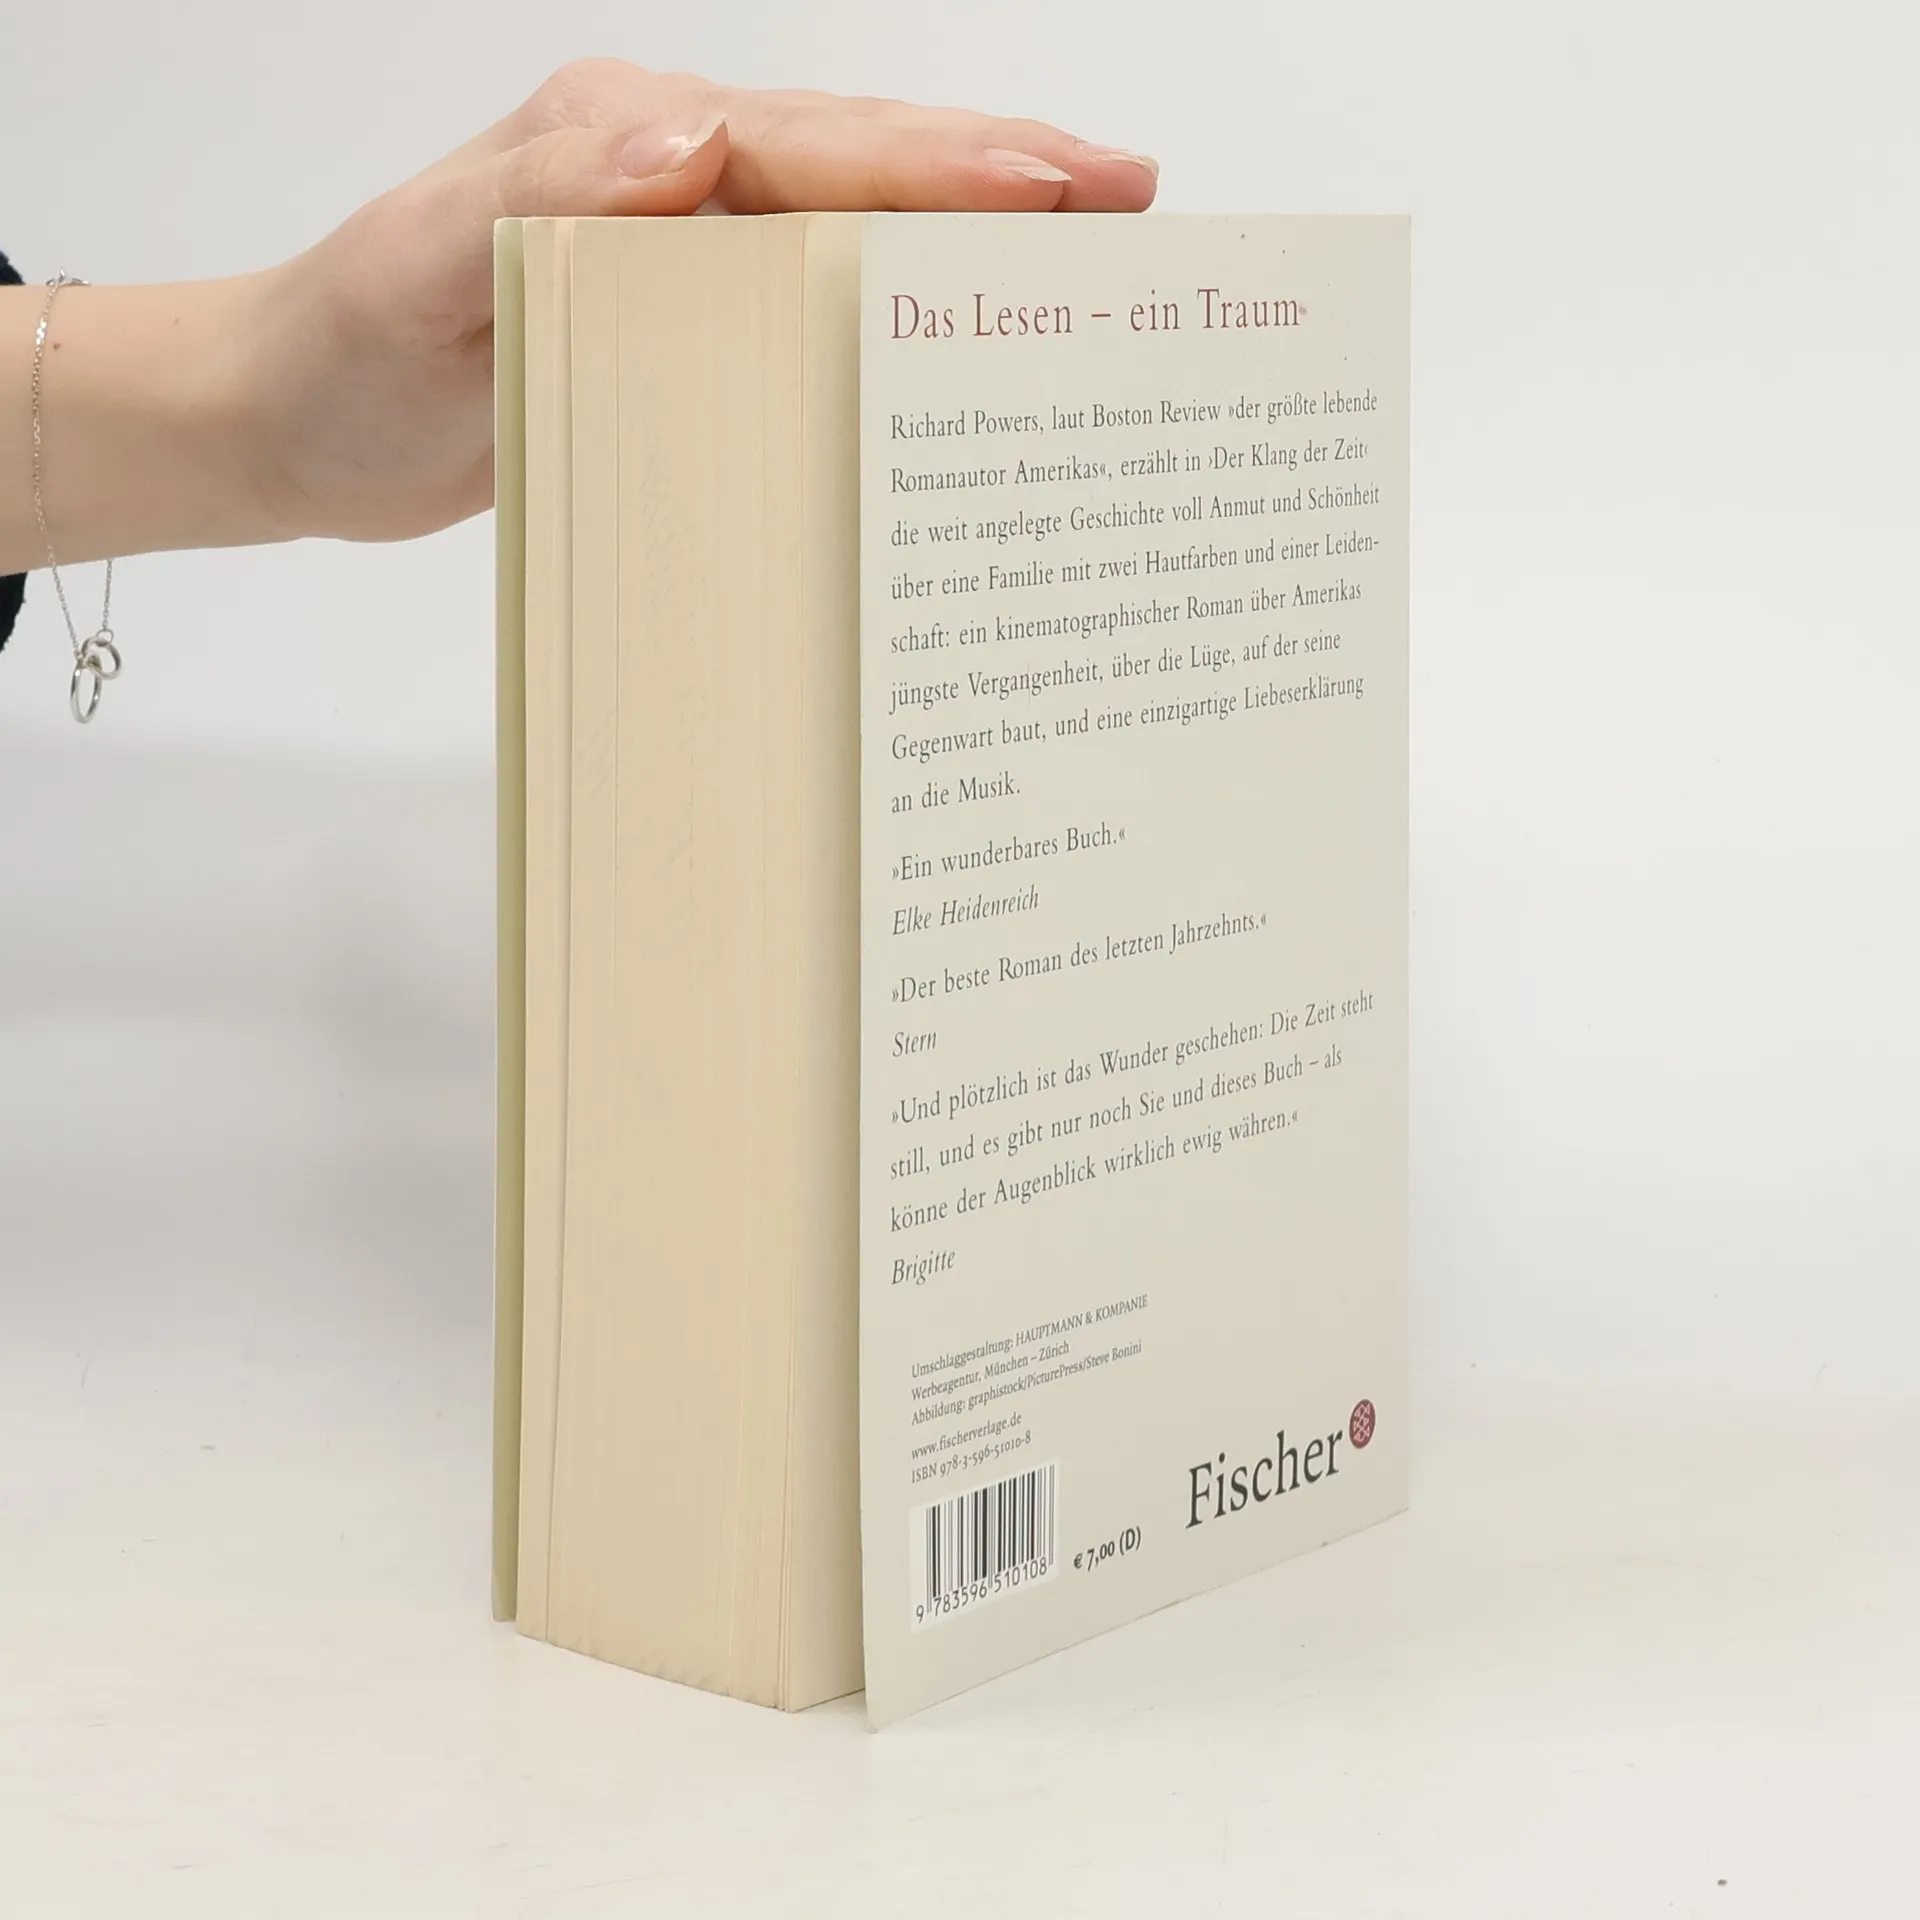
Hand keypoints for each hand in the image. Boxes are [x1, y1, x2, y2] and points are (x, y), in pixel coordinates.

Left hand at [248, 62, 1158, 543]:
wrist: (295, 422)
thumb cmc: (348, 352)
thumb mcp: (418, 271)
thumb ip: (543, 198)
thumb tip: (693, 146)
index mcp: (626, 142)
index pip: (814, 145)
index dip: (943, 165)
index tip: (1060, 188)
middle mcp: (671, 177)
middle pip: (866, 165)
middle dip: (1005, 178)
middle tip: (1133, 201)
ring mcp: (684, 249)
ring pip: (857, 226)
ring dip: (974, 238)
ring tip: (1091, 253)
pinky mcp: (685, 322)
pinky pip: (816, 303)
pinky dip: (901, 311)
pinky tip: (963, 342)